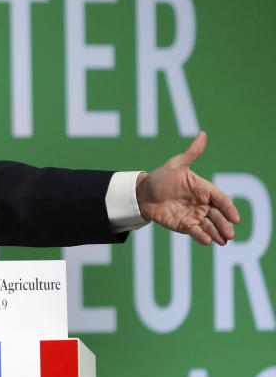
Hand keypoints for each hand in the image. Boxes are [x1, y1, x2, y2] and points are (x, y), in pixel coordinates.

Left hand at [136, 131, 239, 245]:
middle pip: (218, 215)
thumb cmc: (160, 177)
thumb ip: (191, 153)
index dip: (229, 208)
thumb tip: (203, 134)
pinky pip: (195, 232)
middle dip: (225, 224)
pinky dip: (201, 236)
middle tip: (230, 233)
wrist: (141, 194)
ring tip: (223, 240)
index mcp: (204, 189)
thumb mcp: (175, 165)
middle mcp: (202, 204)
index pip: (220, 199)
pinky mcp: (184, 225)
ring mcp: (194, 215)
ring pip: (209, 225)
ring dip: (217, 233)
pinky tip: (207, 241)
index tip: (235, 218)